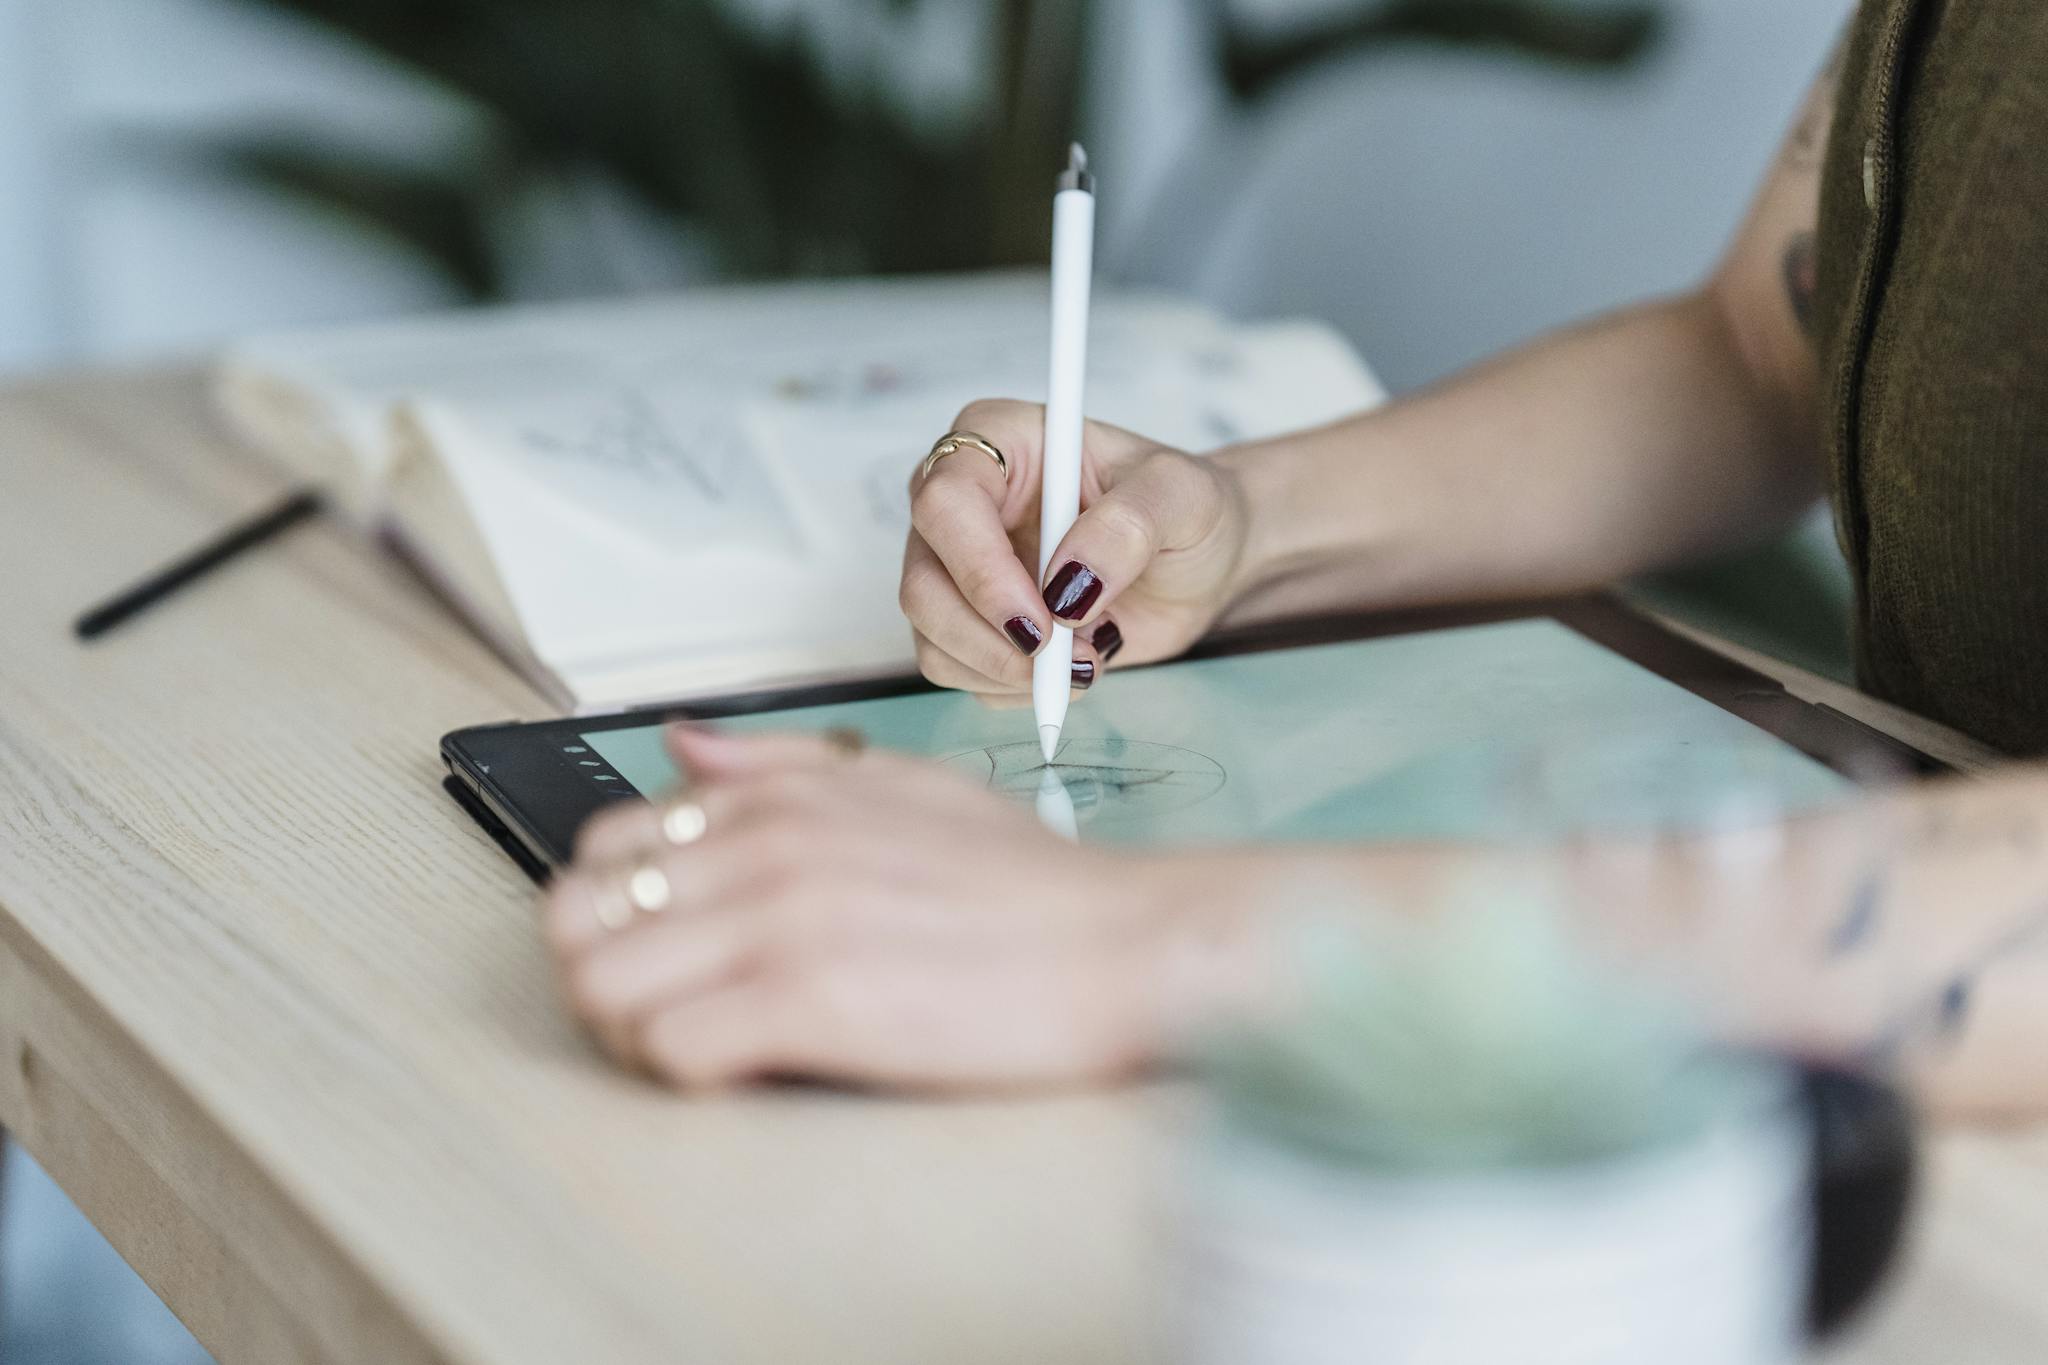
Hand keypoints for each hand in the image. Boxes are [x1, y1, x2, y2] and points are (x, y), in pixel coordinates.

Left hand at [541, 726, 1247, 1090]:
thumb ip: (784, 766)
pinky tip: (749, 1070)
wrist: (1128, 944)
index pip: (604, 844)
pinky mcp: (812, 1003)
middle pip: (577, 916)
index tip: (667, 952)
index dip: (617, 910)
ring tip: (704, 1046)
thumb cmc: (1030, 887)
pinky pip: (670, 1050)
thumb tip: (684, 747)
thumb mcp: (906, 788)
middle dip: (602, 972)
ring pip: (600, 985)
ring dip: (631, 1031)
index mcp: (779, 799)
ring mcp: (784, 921)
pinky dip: (690, 1074)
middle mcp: (765, 847)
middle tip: (666, 1009)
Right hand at [901, 398, 1250, 703]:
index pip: (944, 504)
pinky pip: (959, 672)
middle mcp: (963, 503)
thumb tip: (1069, 584)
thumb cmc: (1186, 508)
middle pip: (922, 584)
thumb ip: (1129, 526)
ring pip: (932, 638)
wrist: (1200, 560)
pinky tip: (1071, 666)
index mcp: (997, 441)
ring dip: (1008, 670)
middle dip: (991, 639)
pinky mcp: (971, 620)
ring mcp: (959, 566)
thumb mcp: (1182, 496)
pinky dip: (1014, 688)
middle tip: (1069, 657)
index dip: (980, 570)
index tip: (1042, 618)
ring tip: (1088, 655)